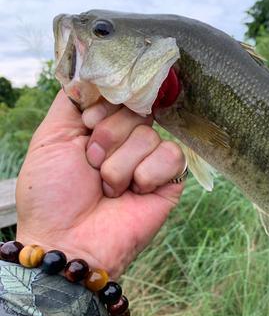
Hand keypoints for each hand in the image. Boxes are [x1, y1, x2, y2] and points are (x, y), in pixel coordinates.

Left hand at [15, 90, 185, 279]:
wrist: (68, 241)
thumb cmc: (52, 196)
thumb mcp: (50, 138)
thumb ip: (72, 101)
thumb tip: (94, 73)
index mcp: (102, 126)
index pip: (119, 93)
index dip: (104, 106)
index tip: (85, 128)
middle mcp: (127, 140)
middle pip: (135, 110)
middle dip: (106, 139)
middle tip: (92, 166)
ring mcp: (150, 160)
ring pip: (150, 135)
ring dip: (121, 166)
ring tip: (109, 189)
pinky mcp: (169, 180)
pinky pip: (172, 156)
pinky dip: (147, 176)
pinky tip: (135, 193)